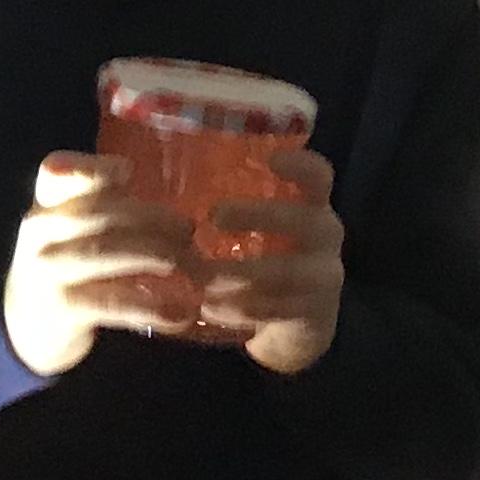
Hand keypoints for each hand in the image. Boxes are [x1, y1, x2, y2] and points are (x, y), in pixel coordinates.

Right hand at [1, 153, 210, 376]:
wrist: (27, 323)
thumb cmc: (66, 265)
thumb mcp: (72, 230)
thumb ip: (109, 209)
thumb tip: (179, 216)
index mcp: (46, 205)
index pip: (57, 173)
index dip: (91, 169)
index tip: (126, 171)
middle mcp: (41, 232)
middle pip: (99, 213)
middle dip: (151, 218)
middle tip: (189, 230)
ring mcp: (49, 270)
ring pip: (106, 252)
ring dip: (156, 255)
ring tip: (193, 267)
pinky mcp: (64, 308)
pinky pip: (113, 302)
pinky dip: (151, 307)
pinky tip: (179, 313)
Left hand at [197, 146, 348, 377]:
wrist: (294, 320)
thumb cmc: (263, 257)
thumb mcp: (253, 228)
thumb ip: (226, 207)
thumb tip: (155, 186)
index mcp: (310, 206)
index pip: (319, 177)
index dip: (302, 166)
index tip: (271, 159)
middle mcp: (324, 236)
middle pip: (305, 220)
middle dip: (259, 216)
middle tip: (214, 217)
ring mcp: (323, 276)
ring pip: (290, 272)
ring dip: (243, 275)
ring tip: (203, 279)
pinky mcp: (314, 313)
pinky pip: (281, 310)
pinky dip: (244, 310)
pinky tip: (211, 309)